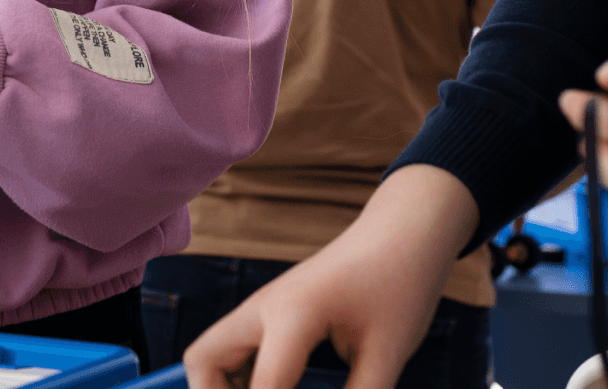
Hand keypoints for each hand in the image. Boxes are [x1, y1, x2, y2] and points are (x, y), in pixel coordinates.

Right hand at [185, 165, 476, 388]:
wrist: (405, 233)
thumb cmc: (400, 286)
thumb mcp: (388, 354)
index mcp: (293, 313)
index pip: (265, 388)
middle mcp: (265, 305)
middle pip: (203, 360)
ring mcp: (264, 305)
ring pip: (213, 354)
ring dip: (227, 387)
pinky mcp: (273, 310)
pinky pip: (238, 350)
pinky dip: (246, 378)